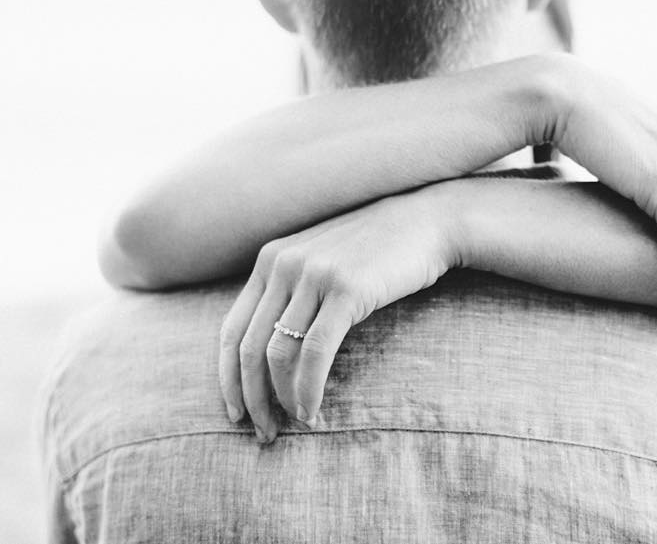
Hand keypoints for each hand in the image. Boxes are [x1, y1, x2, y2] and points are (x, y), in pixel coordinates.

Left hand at [218, 189, 456, 441]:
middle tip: (264, 434)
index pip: (231, 330)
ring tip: (298, 423)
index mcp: (269, 260)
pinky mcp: (345, 289)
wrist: (428, 222)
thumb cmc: (378, 251)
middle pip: (249, 347)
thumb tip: (272, 353)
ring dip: (283, 399)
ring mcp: (314, 274)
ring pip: (279, 353)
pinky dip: (309, 389)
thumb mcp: (323, 263)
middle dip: (252, 398)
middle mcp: (282, 264)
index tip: (237, 412)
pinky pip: (315, 353)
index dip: (228, 377)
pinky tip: (313, 410)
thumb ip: (293, 293)